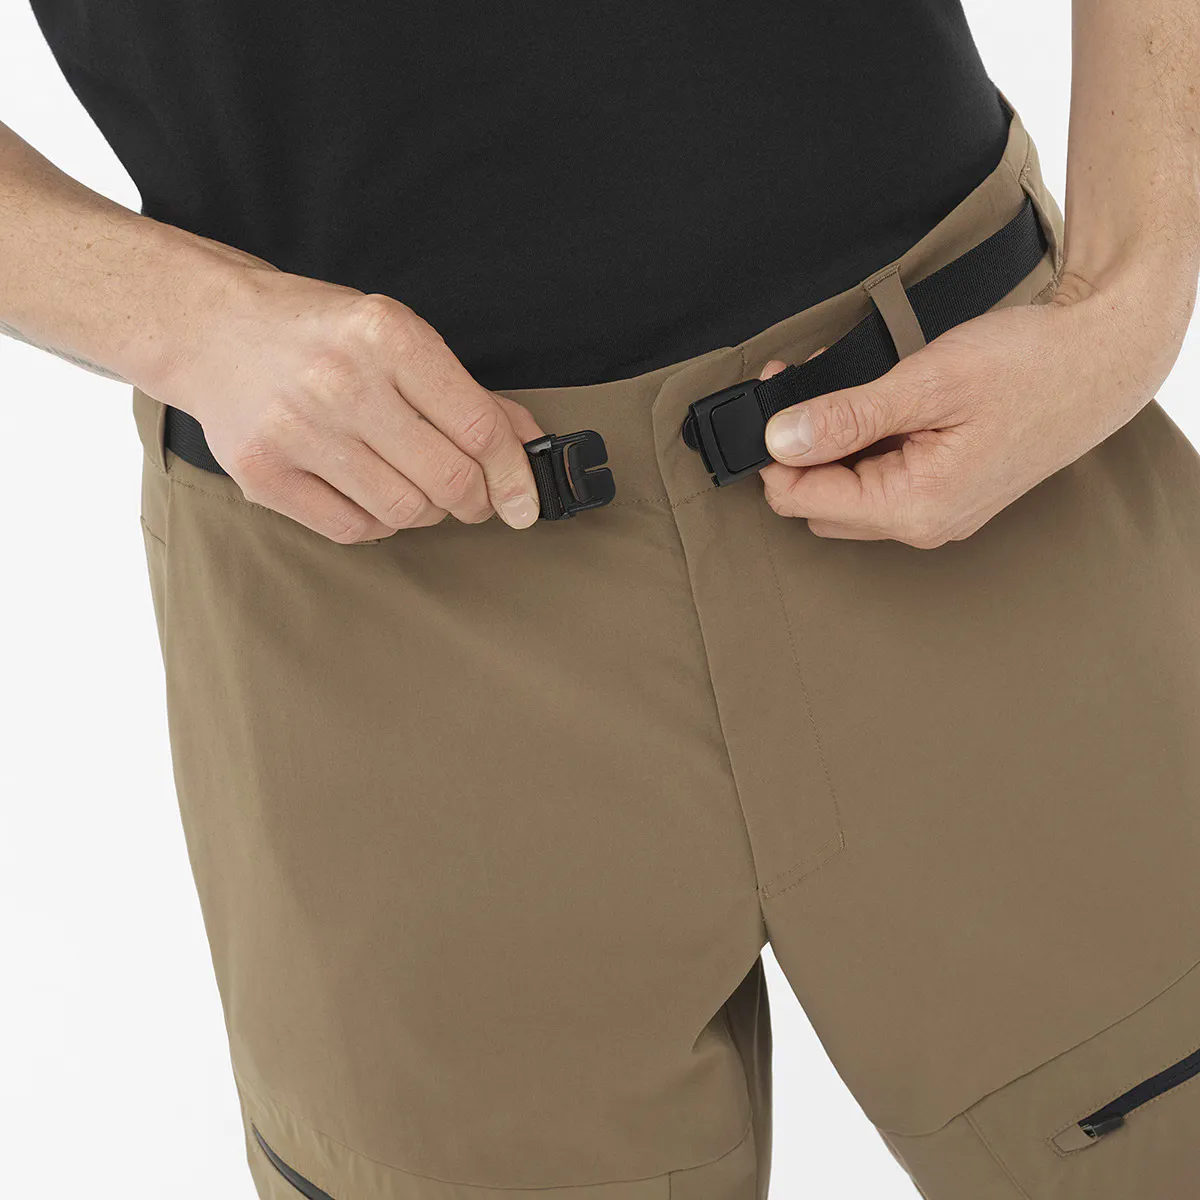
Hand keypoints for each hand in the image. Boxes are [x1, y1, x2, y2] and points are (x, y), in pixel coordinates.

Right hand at [150, 257, 543, 542]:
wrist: (211, 329)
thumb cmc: (319, 334)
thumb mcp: (397, 337)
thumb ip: (465, 392)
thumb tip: (528, 445)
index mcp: (387, 335)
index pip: (479, 427)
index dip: (514, 475)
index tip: (526, 502)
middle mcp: (342, 381)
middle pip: (448, 478)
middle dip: (474, 500)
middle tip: (472, 499)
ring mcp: (297, 429)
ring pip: (405, 511)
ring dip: (427, 512)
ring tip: (417, 489)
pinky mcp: (262, 472)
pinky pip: (353, 529)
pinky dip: (379, 523)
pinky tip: (373, 497)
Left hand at [758, 258, 1195, 547]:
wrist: (1103, 358)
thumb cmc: (1031, 366)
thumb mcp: (926, 383)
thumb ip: (846, 417)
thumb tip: (778, 439)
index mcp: (914, 507)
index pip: (800, 500)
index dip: (772, 451)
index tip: (772, 395)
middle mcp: (923, 524)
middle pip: (817, 504)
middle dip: (798, 449)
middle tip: (799, 386)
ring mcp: (937, 513)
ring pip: (847, 494)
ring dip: (830, 446)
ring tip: (842, 389)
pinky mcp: (947, 493)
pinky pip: (881, 482)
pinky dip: (863, 445)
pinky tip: (874, 405)